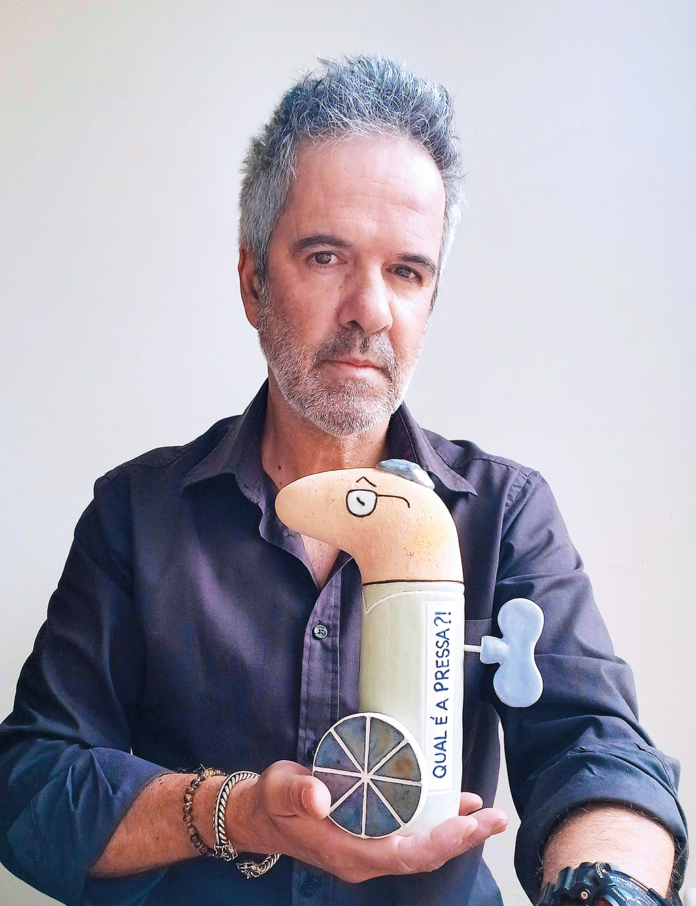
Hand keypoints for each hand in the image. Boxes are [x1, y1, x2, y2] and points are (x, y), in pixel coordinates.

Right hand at [225, 760, 507, 883]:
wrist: (258, 814)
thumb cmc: (271, 801)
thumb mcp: (280, 790)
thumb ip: (298, 791)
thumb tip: (319, 795)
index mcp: (349, 853)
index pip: (407, 854)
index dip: (442, 841)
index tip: (471, 824)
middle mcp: (365, 858)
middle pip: (424, 855)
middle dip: (462, 838)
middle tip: (495, 817)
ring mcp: (369, 850)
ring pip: (421, 847)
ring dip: (454, 832)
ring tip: (484, 812)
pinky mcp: (369, 836)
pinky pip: (411, 835)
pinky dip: (435, 822)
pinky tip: (451, 804)